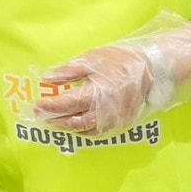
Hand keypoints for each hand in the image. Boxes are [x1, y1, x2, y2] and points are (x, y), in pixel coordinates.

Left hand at [32, 21, 190, 135]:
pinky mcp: (121, 123)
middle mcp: (106, 112)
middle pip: (74, 121)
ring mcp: (115, 120)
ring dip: (67, 127)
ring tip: (52, 121)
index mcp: (98, 93)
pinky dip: (82, 130)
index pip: (68, 104)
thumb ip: (69, 71)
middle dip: (55, 119)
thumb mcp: (92, 59)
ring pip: (85, 129)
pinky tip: (73, 124)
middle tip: (40, 115)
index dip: (50, 106)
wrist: (154, 71)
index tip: (36, 105)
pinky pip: (97, 132)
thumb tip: (47, 79)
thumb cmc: (121, 61)